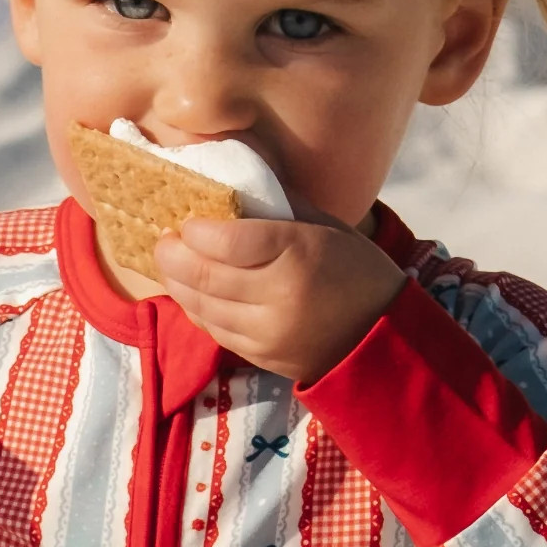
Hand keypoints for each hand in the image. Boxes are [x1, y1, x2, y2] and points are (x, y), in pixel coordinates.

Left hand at [151, 209, 404, 384]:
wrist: (382, 339)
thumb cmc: (356, 271)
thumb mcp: (327, 227)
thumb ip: (279, 208)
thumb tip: (231, 187)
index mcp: (298, 256)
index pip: (228, 241)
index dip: (196, 231)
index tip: (186, 220)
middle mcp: (278, 299)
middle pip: (205, 276)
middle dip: (174, 256)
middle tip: (163, 240)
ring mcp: (267, 334)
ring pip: (202, 307)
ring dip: (177, 284)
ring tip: (169, 262)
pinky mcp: (261, 358)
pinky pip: (214, 331)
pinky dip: (196, 309)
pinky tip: (190, 291)